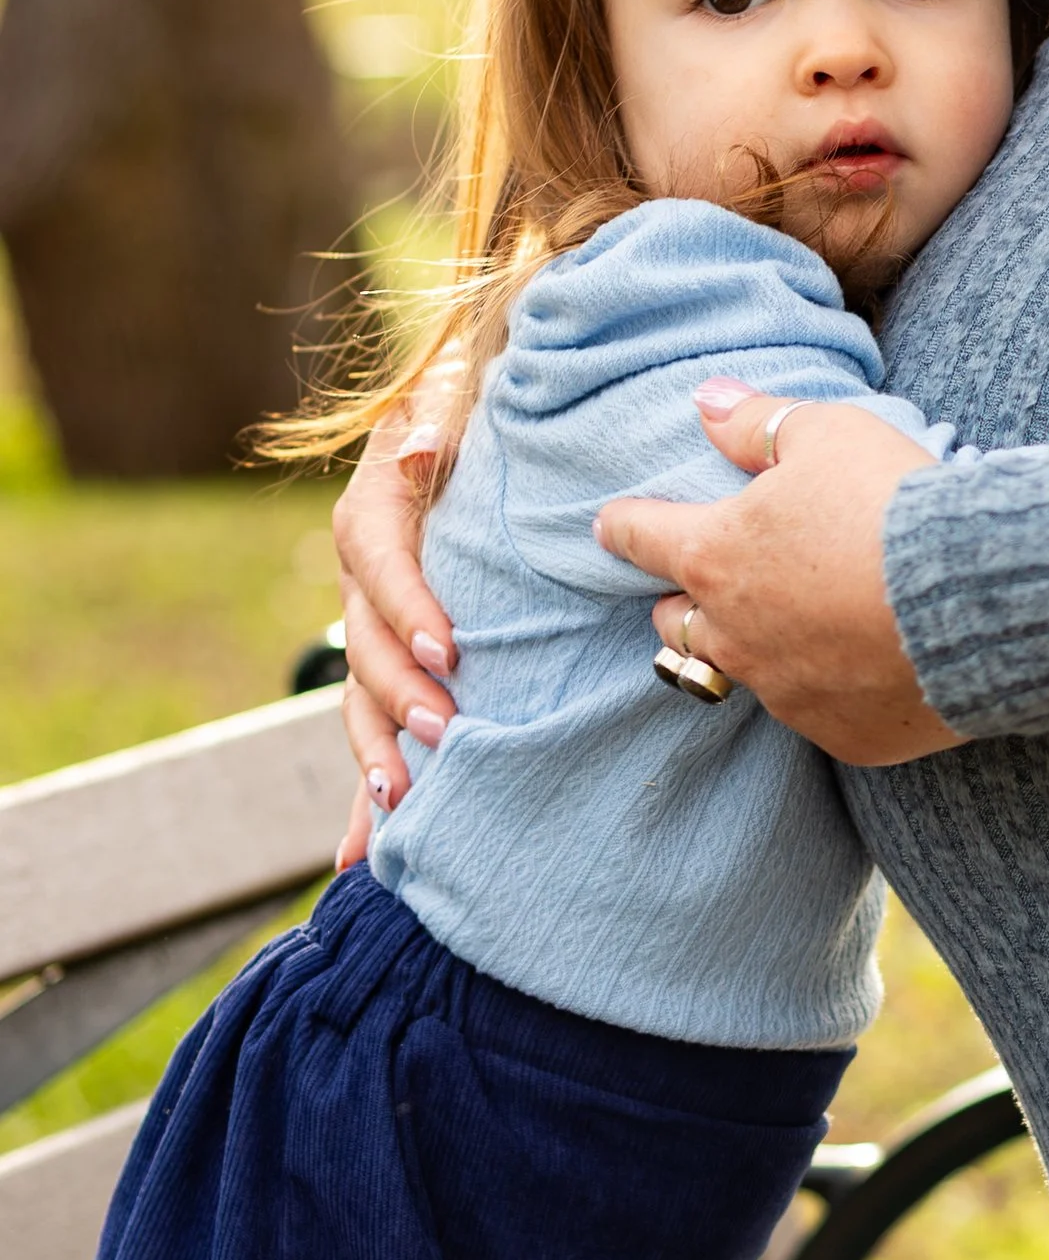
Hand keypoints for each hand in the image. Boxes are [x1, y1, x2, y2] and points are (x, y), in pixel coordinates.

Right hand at [331, 404, 460, 867]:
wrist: (469, 435)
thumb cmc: (476, 418)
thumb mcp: (457, 401)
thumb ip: (438, 418)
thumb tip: (423, 444)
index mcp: (377, 510)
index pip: (378, 558)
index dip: (408, 604)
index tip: (450, 647)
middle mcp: (365, 578)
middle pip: (365, 640)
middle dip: (400, 691)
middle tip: (445, 729)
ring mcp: (374, 628)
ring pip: (360, 696)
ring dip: (375, 750)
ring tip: (399, 799)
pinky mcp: (394, 669)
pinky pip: (373, 734)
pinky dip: (363, 798)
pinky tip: (361, 858)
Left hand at [597, 389, 963, 766]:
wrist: (981, 596)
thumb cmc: (894, 504)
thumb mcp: (828, 434)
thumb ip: (756, 422)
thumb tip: (705, 402)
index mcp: (718, 557)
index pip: (642, 538)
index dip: (624, 526)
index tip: (611, 526)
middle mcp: (737, 635)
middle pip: (677, 623)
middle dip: (684, 600)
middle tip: (710, 582)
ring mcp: (786, 694)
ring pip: (745, 673)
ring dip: (759, 646)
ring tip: (799, 623)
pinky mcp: (842, 736)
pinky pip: (818, 712)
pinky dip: (831, 687)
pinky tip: (866, 663)